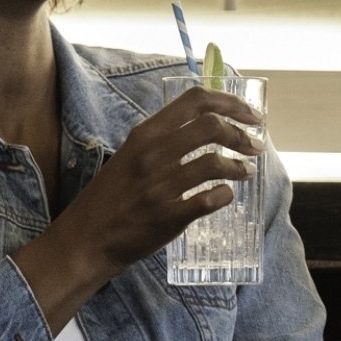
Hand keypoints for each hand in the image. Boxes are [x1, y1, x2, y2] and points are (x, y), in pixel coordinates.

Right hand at [60, 85, 264, 272]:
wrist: (86, 239)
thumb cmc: (111, 197)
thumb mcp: (130, 155)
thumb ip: (163, 140)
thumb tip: (207, 126)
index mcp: (145, 134)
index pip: (194, 100)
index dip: (230, 102)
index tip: (250, 114)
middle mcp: (152, 153)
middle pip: (211, 125)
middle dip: (241, 133)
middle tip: (254, 145)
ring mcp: (160, 185)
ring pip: (215, 161)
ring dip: (239, 165)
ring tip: (246, 171)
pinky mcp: (168, 215)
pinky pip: (211, 199)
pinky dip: (225, 195)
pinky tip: (224, 196)